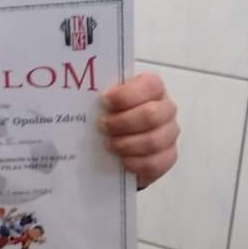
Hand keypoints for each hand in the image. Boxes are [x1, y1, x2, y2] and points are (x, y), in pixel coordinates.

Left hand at [98, 72, 178, 189]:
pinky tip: (121, 160)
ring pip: (153, 141)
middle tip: (101, 127)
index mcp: (152, 88)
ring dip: (126, 144)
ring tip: (109, 144)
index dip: (126, 95)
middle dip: (122, 123)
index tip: (104, 102)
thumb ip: (98, 93)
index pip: (150, 85)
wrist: (119, 140)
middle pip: (151, 115)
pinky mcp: (168, 156)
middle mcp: (165, 108)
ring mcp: (169, 133)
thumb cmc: (111, 114)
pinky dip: (134, 163)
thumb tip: (78, 96)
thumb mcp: (105, 100)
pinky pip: (155, 163)